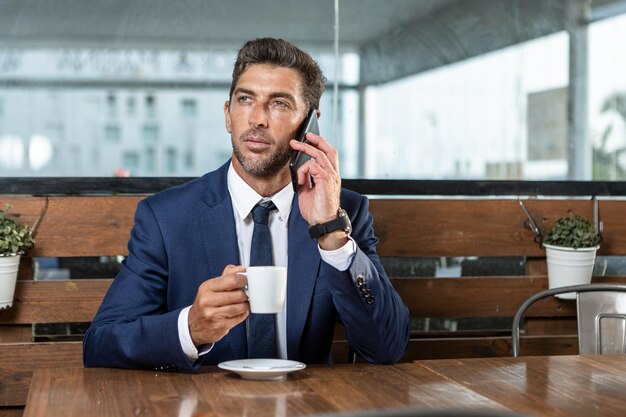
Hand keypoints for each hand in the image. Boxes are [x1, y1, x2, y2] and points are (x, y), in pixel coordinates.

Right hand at [188, 265, 248, 345]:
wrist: (194, 325)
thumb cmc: (206, 303)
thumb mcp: (212, 286)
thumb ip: (228, 275)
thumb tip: (242, 269)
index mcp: (206, 287)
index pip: (232, 280)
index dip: (244, 280)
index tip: (246, 281)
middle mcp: (207, 301)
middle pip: (239, 294)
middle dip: (246, 294)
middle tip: (246, 293)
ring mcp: (213, 315)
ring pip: (241, 307)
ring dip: (245, 305)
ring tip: (242, 303)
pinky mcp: (221, 326)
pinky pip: (240, 317)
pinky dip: (243, 314)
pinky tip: (238, 312)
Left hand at [290, 133, 346, 249]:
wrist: (323, 223)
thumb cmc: (317, 210)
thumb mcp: (308, 191)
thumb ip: (306, 179)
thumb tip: (299, 170)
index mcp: (330, 176)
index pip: (329, 155)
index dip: (320, 145)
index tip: (309, 139)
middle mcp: (333, 174)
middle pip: (329, 149)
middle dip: (317, 139)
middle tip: (306, 134)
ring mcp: (331, 177)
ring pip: (319, 154)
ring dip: (306, 148)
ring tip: (295, 146)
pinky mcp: (326, 181)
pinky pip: (312, 166)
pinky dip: (303, 170)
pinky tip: (300, 180)